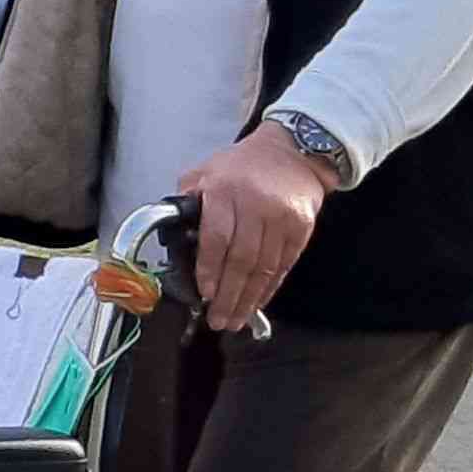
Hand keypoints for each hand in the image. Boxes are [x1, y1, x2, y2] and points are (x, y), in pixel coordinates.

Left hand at [179, 125, 329, 333]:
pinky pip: (283, 265)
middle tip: (217, 319)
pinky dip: (269, 288)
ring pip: (264, 267)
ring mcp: (282, 217)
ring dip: (248, 298)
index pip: (217, 238)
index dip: (210, 270)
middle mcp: (256, 205)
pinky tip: (256, 302)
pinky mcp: (301, 228)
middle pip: (241, 259)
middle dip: (228, 295)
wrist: (293, 152)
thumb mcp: (206, 172)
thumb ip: (186, 200)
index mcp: (226, 191)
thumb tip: (171, 232)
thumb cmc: (242, 165)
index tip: (204, 294)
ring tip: (234, 319)